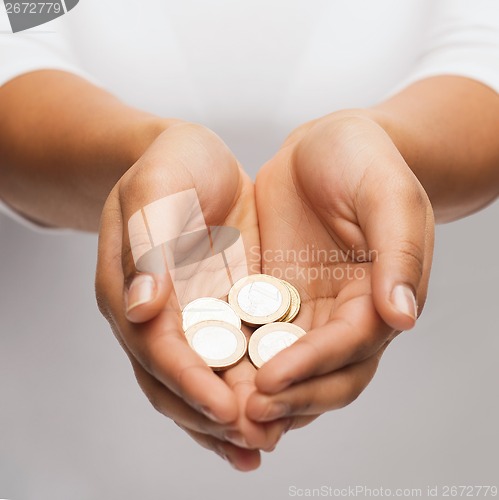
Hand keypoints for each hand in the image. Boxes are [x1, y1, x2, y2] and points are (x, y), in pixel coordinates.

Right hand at [96, 122, 287, 470]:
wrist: (191, 160)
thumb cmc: (169, 167)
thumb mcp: (155, 193)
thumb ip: (147, 248)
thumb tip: (142, 311)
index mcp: (130, 291)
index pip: (158, 350)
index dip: (191, 382)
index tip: (228, 409)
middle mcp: (157, 316)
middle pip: (177, 382)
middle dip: (214, 416)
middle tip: (256, 442)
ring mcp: (190, 317)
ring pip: (204, 381)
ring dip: (231, 419)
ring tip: (265, 445)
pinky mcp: (221, 309)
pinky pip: (232, 359)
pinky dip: (248, 389)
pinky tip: (274, 413)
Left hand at [247, 112, 433, 428]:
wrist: (326, 144)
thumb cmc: (364, 160)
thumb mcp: (388, 194)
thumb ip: (399, 252)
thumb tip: (402, 318)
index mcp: (379, 295)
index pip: (352, 347)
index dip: (314, 367)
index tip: (272, 380)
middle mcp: (346, 313)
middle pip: (325, 374)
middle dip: (289, 397)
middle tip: (246, 414)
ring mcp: (309, 308)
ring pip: (290, 366)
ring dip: (263, 393)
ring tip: (224, 411)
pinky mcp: (276, 297)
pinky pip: (258, 336)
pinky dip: (241, 360)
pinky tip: (211, 372)